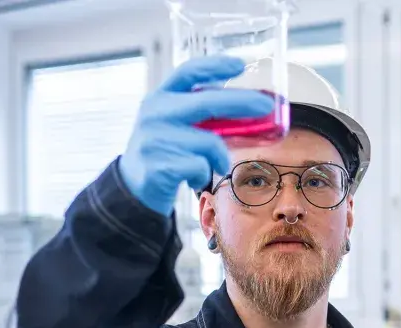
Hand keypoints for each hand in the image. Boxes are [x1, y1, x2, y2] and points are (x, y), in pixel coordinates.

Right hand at [119, 56, 274, 216]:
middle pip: (207, 102)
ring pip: (210, 143)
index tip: (240, 65)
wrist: (133, 188)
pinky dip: (203, 174)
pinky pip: (201, 167)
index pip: (187, 72)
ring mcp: (154, 140)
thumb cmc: (164, 152)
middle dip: (242, 103)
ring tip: (214, 164)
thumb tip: (246, 107)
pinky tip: (191, 178)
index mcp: (160, 97)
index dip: (214, 65)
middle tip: (266, 107)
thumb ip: (200, 113)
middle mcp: (154, 114)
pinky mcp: (159, 167)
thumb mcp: (175, 124)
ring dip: (220, 157)